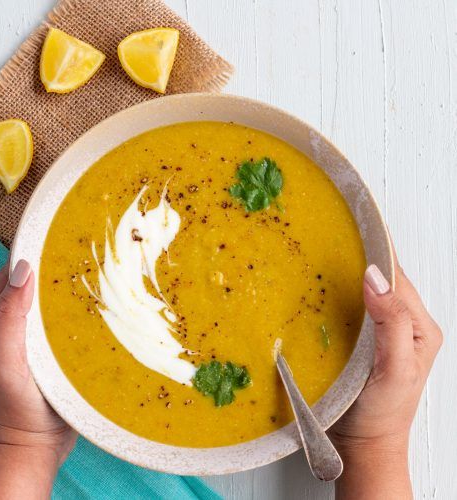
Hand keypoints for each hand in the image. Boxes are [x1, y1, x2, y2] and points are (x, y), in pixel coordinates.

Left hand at [0, 260, 76, 497]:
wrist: (37, 444)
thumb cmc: (15, 406)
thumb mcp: (5, 362)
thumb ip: (8, 317)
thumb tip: (22, 269)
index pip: (6, 278)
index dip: (29, 260)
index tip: (57, 246)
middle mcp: (4, 324)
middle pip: (28, 285)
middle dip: (50, 271)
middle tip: (81, 259)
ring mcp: (27, 334)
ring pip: (46, 300)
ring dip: (64, 289)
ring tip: (91, 276)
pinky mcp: (47, 345)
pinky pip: (60, 317)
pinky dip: (73, 308)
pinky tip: (92, 304)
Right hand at [330, 251, 441, 498]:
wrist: (364, 444)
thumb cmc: (383, 412)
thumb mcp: (395, 368)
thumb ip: (392, 322)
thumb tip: (374, 276)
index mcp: (419, 325)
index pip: (397, 277)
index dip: (375, 254)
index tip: (350, 232)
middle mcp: (401, 323)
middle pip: (380, 279)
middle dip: (357, 259)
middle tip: (326, 241)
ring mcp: (378, 331)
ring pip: (362, 292)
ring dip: (342, 277)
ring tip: (317, 260)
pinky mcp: (359, 340)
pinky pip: (347, 309)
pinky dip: (333, 297)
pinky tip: (315, 293)